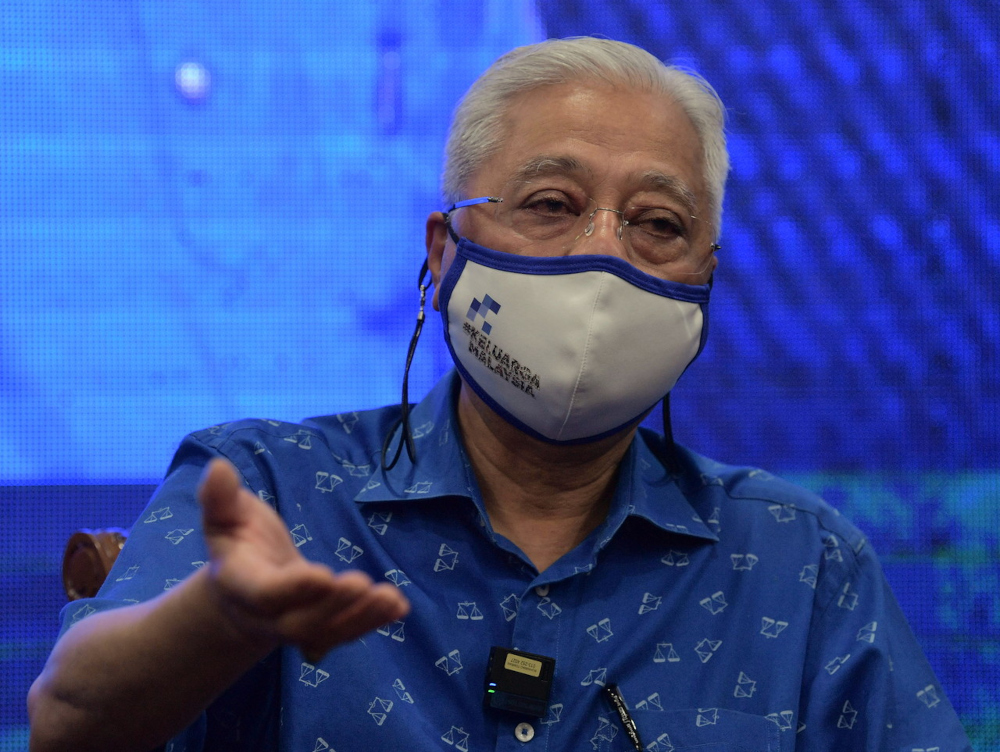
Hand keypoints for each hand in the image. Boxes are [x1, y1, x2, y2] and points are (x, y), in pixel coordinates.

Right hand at [198, 458, 408, 660]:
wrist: (243, 588)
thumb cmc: (237, 541)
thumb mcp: (224, 515)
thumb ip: (220, 497)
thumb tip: (218, 467)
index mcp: (241, 584)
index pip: (265, 593)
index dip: (292, 588)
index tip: (323, 574)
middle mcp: (267, 615)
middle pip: (299, 622)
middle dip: (332, 606)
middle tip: (362, 583)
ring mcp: (295, 626)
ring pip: (327, 633)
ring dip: (360, 617)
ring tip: (389, 599)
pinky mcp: (321, 628)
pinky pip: (346, 632)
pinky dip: (372, 622)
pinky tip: (398, 607)